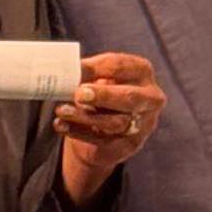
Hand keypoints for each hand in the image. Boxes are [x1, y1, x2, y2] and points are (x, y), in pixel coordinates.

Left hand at [56, 52, 162, 209]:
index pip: (122, 66)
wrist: (103, 127)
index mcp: (141, 71)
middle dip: (103, 95)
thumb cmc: (101, 92)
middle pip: (129, 97)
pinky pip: (103, 141)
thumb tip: (66, 70)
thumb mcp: (96, 78)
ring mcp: (143, 124)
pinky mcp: (129, 145)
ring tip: (62, 111)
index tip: (76, 70)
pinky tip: (61, 125)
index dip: (97, 68)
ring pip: (116, 122)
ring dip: (85, 117)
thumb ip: (86, 73)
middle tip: (79, 94)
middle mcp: (150, 98)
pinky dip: (79, 132)